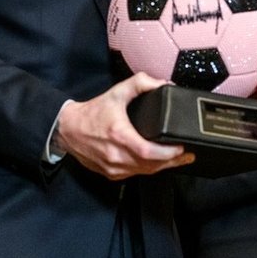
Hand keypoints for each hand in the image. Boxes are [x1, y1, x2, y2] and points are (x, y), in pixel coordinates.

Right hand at [55, 71, 192, 178]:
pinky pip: (135, 174)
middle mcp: (116, 156)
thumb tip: (163, 83)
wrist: (68, 129)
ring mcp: (114, 167)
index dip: (168, 153)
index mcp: (119, 136)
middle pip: (151, 166)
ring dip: (163, 167)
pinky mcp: (112, 174)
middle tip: (188, 154)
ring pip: (145, 172)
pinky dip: (148, 169)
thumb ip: (140, 83)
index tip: (182, 147)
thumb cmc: (92, 113)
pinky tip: (158, 163)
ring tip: (178, 159)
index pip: (149, 151)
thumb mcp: (116, 92)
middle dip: (172, 161)